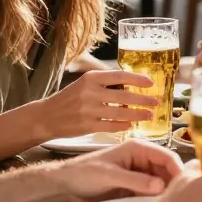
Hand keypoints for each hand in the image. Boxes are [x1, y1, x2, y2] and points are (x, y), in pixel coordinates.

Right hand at [35, 70, 158, 138]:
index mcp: (91, 78)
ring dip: (137, 114)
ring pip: (120, 113)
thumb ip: (105, 83)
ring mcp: (88, 110)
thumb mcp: (85, 83)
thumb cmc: (70, 98)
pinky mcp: (87, 126)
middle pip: (124, 96)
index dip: (137, 79)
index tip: (150, 83)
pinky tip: (131, 125)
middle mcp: (90, 92)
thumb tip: (132, 85)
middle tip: (156, 102)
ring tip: (148, 115)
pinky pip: (111, 126)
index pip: (119, 75)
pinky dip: (123, 126)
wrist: (46, 116)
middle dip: (143, 99)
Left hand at [54, 139, 183, 201]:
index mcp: (138, 148)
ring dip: (165, 192)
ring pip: (160, 182)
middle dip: (174, 182)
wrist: (64, 185)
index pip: (166, 156)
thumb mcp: (110, 175)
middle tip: (180, 199)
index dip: (178, 169)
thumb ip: (135, 180)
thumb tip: (161, 186)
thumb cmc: (85, 173)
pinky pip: (150, 192)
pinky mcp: (133, 187)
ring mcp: (138, 174)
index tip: (186, 185)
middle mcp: (142, 159)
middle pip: (166, 170)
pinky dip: (155, 199)